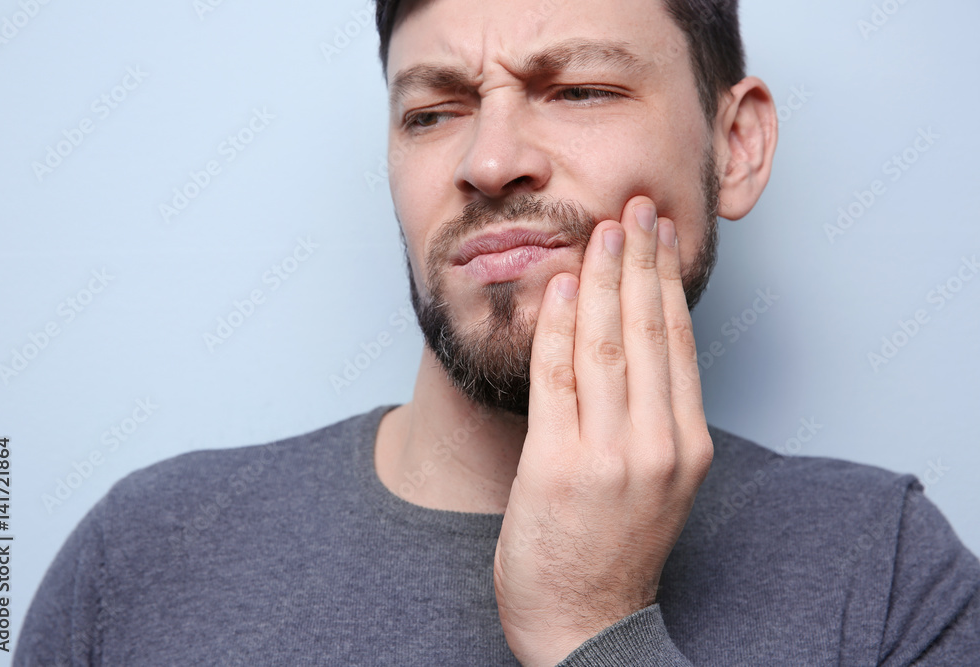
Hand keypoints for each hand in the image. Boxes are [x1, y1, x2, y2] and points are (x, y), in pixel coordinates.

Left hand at [493, 195, 713, 665]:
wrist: (585, 627)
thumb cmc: (613, 551)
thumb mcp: (655, 483)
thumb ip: (651, 420)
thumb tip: (634, 350)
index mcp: (687, 446)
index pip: (677, 343)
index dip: (667, 282)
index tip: (660, 236)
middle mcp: (658, 445)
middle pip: (647, 332)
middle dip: (639, 262)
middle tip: (635, 207)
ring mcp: (610, 456)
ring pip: (607, 345)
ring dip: (602, 279)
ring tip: (602, 230)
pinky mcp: (560, 467)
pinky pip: (558, 379)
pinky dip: (559, 326)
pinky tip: (560, 285)